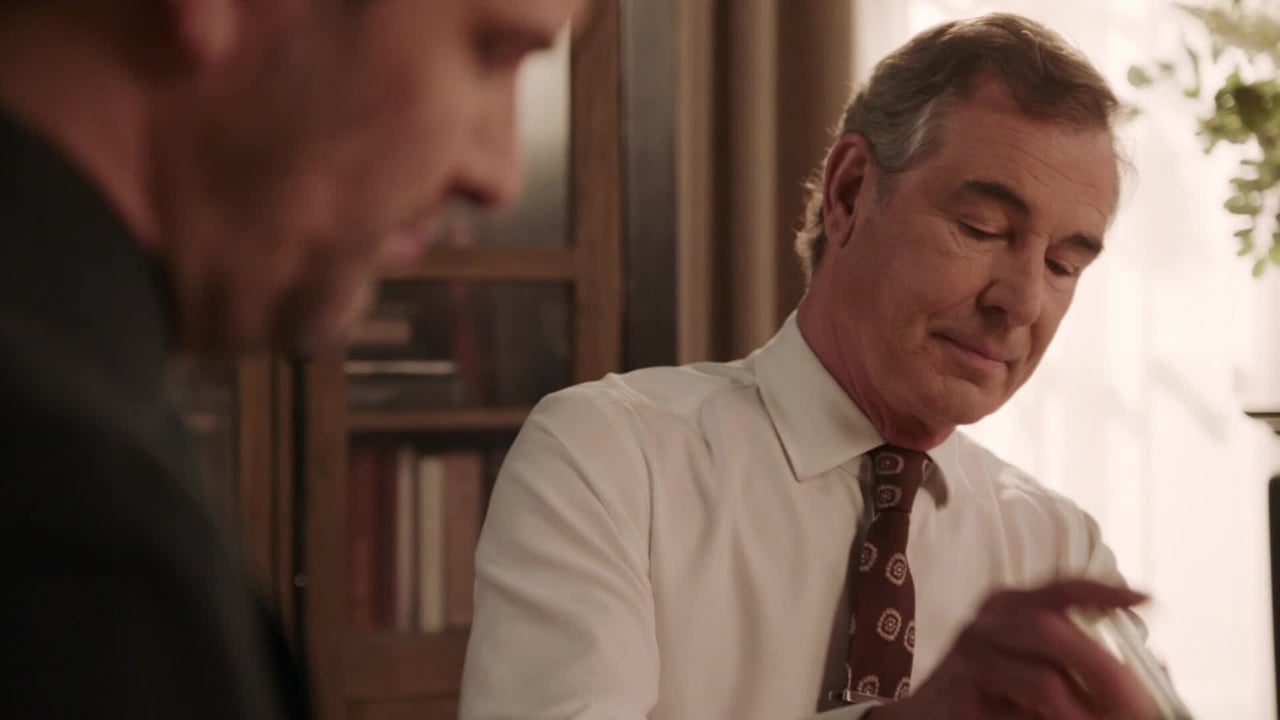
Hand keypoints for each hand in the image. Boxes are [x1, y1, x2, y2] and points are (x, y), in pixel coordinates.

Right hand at [869, 579, 1156, 719]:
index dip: (1100, 591)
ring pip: (1041, 681)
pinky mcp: (961, 698)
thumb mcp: (1036, 666)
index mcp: (1008, 607)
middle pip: (1050, 629)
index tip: (1145, 599)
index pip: (1058, 587)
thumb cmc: (991, 691)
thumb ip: (1084, 664)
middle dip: (1103, 670)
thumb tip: (1156, 668)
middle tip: (1140, 706)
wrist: (923, 717)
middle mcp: (986, 624)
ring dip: (1083, 713)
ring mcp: (969, 661)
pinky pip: (1016, 714)